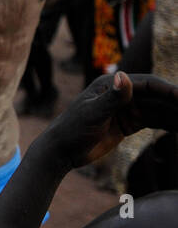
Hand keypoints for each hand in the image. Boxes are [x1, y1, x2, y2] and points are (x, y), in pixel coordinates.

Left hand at [50, 72, 177, 168]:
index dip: (169, 90)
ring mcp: (127, 108)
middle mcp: (122, 94)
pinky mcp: (129, 123)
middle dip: (177, 103)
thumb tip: (125, 76)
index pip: (148, 84)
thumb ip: (112, 98)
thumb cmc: (72, 130)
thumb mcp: (92, 114)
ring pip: (159, 109)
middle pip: (158, 96)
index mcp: (111, 85)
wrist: (61, 151)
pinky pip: (155, 121)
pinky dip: (170, 124)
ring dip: (176, 114)